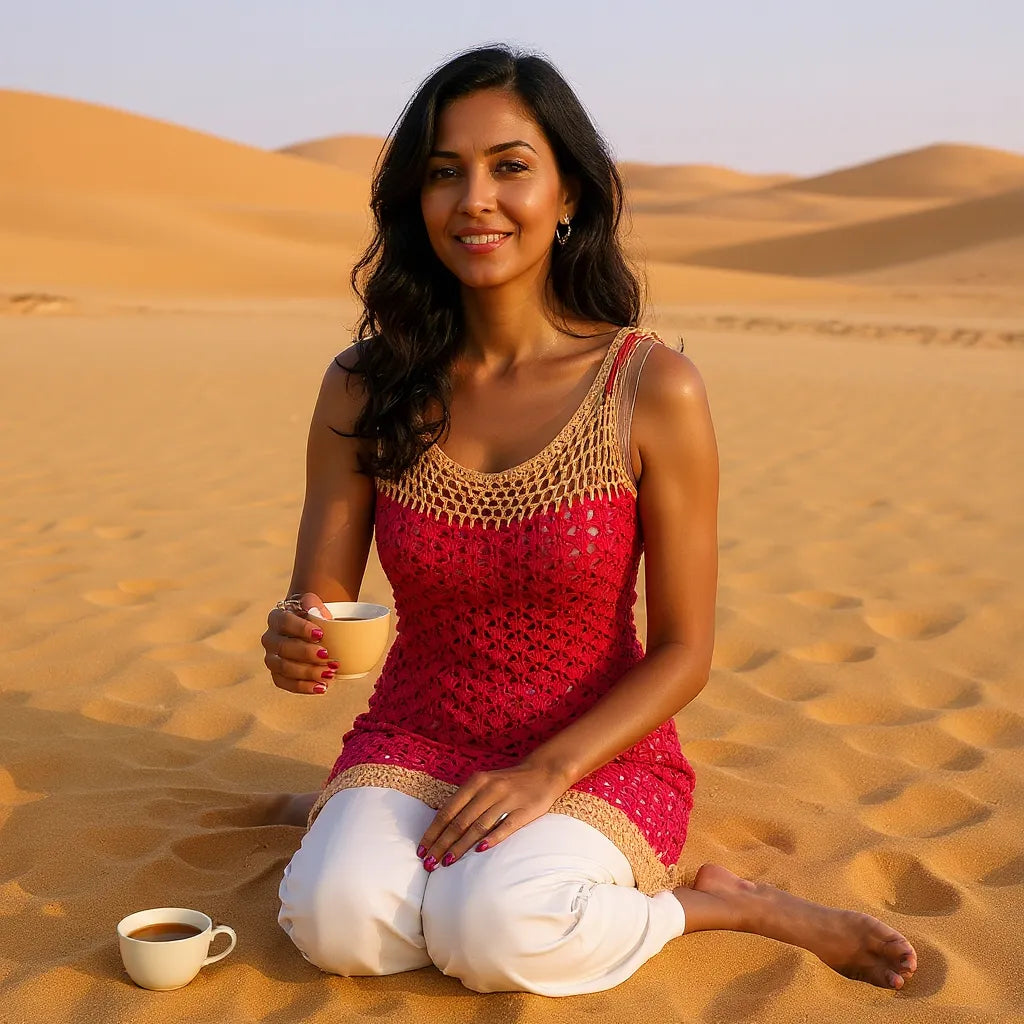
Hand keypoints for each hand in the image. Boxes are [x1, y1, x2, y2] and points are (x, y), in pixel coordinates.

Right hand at [261, 591, 337, 694]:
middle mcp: (270, 638)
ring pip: (283, 667)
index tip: (320, 634)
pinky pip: (285, 683)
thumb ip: (313, 603)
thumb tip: (317, 612)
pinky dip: (303, 687)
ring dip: (307, 672)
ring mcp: (271, 658)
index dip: (301, 628)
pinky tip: (321, 687)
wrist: (310, 629)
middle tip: (327, 655)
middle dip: (306, 653)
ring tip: (329, 673)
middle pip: (283, 647)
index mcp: (276, 618)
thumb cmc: (313, 615)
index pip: (284, 622)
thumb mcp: (314, 605)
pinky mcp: (277, 674)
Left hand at [416, 762, 569, 870]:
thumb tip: (441, 827)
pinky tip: (480, 850)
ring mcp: (506, 800)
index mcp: (476, 782)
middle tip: (429, 863)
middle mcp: (488, 790)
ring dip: (461, 846)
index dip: (434, 831)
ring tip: (447, 862)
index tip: (422, 849)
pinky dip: (492, 838)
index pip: (448, 811)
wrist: (543, 772)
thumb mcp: (484, 783)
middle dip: (442, 844)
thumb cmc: (507, 782)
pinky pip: (505, 826)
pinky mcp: (524, 811)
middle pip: (460, 822)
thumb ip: (466, 801)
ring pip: (478, 827)